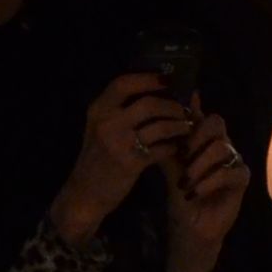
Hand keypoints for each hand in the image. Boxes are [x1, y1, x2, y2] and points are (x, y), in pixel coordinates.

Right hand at [49, 73, 193, 247]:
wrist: (85, 193)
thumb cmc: (97, 157)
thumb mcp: (100, 128)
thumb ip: (119, 110)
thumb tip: (154, 90)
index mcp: (98, 109)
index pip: (124, 83)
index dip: (148, 78)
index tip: (167, 79)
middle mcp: (107, 122)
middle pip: (148, 103)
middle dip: (171, 105)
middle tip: (184, 108)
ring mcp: (118, 143)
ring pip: (159, 126)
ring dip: (178, 125)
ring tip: (186, 126)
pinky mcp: (130, 163)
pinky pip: (161, 149)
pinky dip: (172, 146)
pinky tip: (176, 147)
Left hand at [163, 106, 250, 271]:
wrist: (190, 223)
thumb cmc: (180, 191)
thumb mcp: (169, 163)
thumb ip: (169, 138)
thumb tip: (159, 113)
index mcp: (203, 137)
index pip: (201, 114)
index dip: (192, 112)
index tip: (180, 119)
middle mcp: (221, 143)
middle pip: (216, 122)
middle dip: (195, 138)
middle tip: (181, 156)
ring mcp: (234, 160)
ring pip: (221, 147)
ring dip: (199, 165)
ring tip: (185, 182)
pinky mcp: (241, 178)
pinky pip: (229, 172)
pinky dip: (208, 182)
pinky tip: (194, 192)